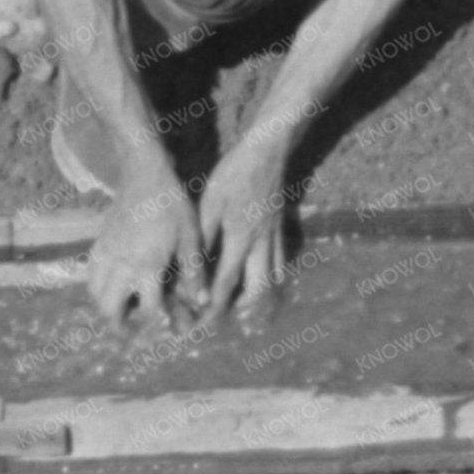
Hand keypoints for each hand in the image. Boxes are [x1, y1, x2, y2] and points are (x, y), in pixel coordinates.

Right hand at [85, 169, 199, 329]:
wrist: (144, 173)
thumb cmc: (172, 204)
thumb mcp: (190, 237)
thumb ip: (195, 271)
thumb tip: (202, 301)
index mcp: (147, 265)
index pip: (148, 308)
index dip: (160, 322)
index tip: (169, 324)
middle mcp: (121, 264)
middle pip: (109, 309)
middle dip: (121, 323)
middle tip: (135, 326)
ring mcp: (106, 253)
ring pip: (95, 294)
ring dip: (107, 305)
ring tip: (124, 305)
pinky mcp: (99, 242)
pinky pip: (90, 274)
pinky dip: (98, 286)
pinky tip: (113, 282)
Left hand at [198, 141, 291, 324]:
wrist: (267, 151)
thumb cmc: (234, 175)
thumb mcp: (210, 203)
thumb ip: (203, 239)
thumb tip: (193, 269)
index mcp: (241, 240)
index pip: (227, 283)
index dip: (213, 306)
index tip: (201, 322)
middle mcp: (261, 244)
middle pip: (258, 289)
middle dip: (242, 309)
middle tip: (225, 317)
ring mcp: (274, 236)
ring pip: (273, 277)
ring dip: (259, 295)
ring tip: (243, 306)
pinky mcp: (280, 226)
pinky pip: (280, 259)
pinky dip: (273, 274)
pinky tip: (264, 277)